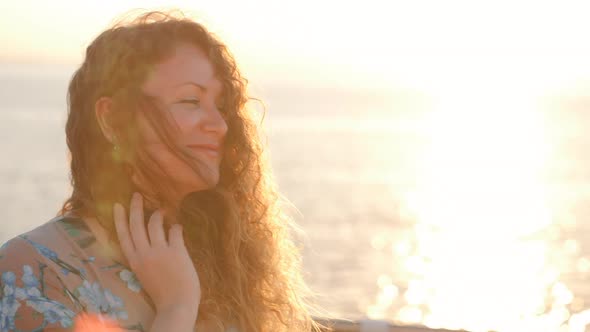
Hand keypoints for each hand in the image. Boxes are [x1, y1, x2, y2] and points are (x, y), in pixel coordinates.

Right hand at [113, 192, 201, 313]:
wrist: (177, 304)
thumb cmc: (163, 292)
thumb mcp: (145, 274)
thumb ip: (144, 258)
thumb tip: (149, 241)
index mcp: (134, 261)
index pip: (123, 235)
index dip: (120, 219)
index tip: (118, 205)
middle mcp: (144, 254)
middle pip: (136, 225)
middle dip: (136, 207)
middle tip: (137, 194)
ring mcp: (160, 251)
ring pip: (155, 223)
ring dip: (158, 214)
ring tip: (162, 211)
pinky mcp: (176, 250)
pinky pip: (174, 230)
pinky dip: (176, 226)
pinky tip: (178, 227)